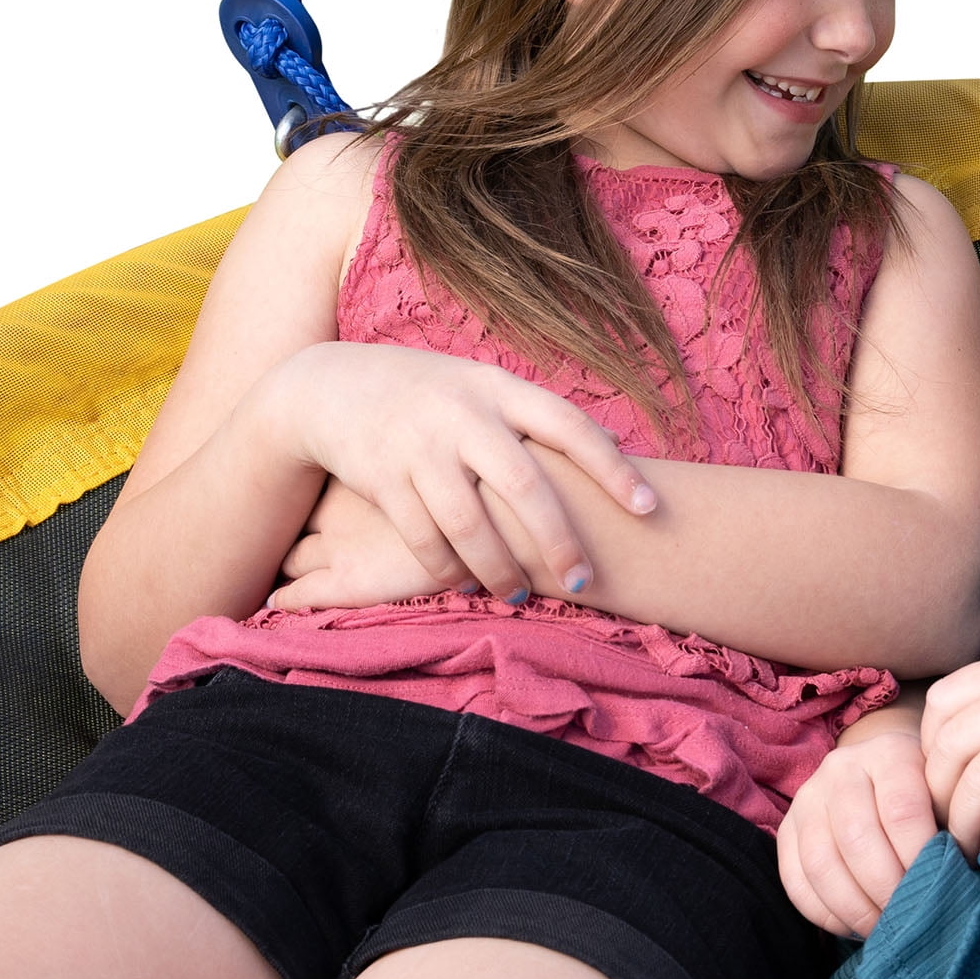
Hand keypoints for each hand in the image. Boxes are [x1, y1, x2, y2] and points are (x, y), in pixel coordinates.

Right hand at [258, 342, 655, 602]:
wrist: (332, 385)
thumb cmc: (433, 395)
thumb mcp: (484, 386)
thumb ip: (537, 416)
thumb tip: (616, 444)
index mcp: (500, 389)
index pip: (569, 425)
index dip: (612, 467)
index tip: (648, 507)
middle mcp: (464, 415)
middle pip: (525, 485)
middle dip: (559, 540)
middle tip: (585, 580)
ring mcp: (421, 446)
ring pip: (471, 523)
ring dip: (499, 567)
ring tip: (518, 593)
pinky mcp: (383, 478)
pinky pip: (423, 537)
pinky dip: (448, 569)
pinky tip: (466, 585)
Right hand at [777, 718, 939, 935]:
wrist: (880, 770)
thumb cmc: (924, 792)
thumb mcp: (944, 794)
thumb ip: (952, 827)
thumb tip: (962, 878)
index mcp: (888, 753)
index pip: (901, 810)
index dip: (919, 857)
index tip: (938, 887)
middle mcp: (840, 768)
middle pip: (857, 838)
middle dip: (887, 889)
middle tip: (909, 918)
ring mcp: (807, 798)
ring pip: (822, 864)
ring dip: (855, 908)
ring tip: (884, 928)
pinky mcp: (785, 830)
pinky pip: (795, 881)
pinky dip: (826, 914)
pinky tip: (854, 926)